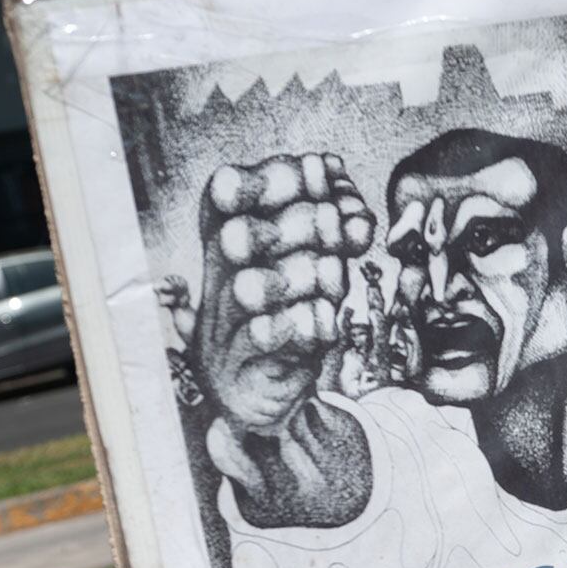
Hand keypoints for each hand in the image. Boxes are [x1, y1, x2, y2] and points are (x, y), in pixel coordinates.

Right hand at [193, 153, 374, 433]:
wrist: (268, 397)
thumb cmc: (294, 318)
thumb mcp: (320, 267)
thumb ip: (334, 232)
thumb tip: (350, 201)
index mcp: (227, 243)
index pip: (225, 193)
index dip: (271, 176)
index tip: (323, 170)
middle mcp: (216, 281)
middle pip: (236, 236)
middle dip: (299, 225)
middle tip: (340, 228)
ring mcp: (224, 327)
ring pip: (247, 287)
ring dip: (301, 277)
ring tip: (332, 279)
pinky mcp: (241, 369)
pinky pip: (263, 339)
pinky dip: (301, 325)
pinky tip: (326, 319)